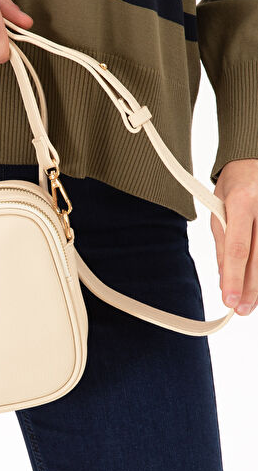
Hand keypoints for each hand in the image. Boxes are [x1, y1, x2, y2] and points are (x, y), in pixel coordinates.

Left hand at [211, 158, 257, 314]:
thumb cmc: (234, 186)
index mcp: (242, 202)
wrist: (252, 161)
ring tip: (251, 302)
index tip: (228, 299)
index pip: (238, 248)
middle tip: (242, 309)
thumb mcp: (218, 209)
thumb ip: (221, 244)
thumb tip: (223, 277)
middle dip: (250, 288)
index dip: (233, 277)